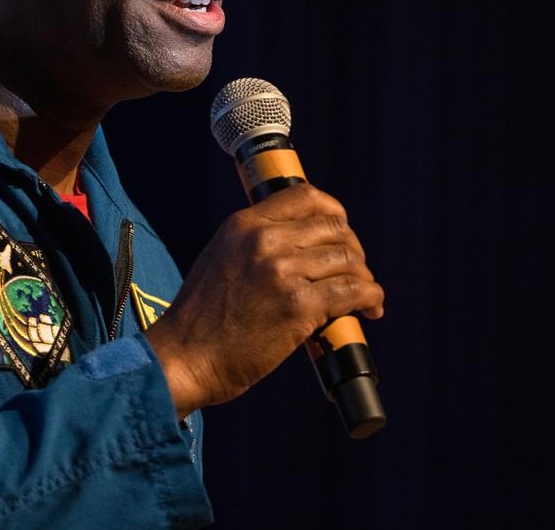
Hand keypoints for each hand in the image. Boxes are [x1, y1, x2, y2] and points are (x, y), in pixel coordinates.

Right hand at [143, 183, 384, 418]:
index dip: (334, 212)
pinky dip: (371, 298)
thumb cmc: (201, 320)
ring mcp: (282, 271)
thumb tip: (299, 245)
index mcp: (243, 224)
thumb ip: (254, 245)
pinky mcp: (298, 306)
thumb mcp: (221, 259)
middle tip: (355, 272)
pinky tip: (371, 308)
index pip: (305, 196)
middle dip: (353, 249)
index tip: (342, 231)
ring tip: (365, 296)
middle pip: (334, 228)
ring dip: (364, 278)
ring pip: (348, 260)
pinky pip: (353, 291)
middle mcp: (264, 240)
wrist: (183, 358)